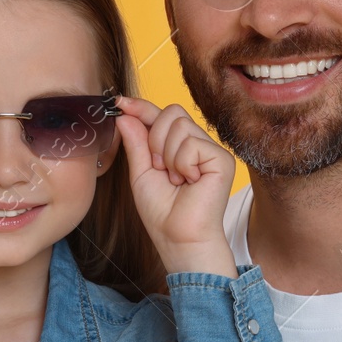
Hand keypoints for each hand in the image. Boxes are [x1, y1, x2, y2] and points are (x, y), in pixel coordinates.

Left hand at [114, 96, 237, 276]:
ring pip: (180, 126)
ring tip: (175, 179)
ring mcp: (210, 150)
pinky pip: (192, 143)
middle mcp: (196, 144)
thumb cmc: (162, 212)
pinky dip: (182, 164)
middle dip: (155, 138)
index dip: (141, 107)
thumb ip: (135, 142)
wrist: (178, 238)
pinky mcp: (222, 159)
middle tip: (159, 168)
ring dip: (168, 155)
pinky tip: (188, 182)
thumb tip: (124, 114)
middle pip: (171, 112)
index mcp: (178, 146)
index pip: (161, 115)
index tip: (119, 103)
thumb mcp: (141, 172)